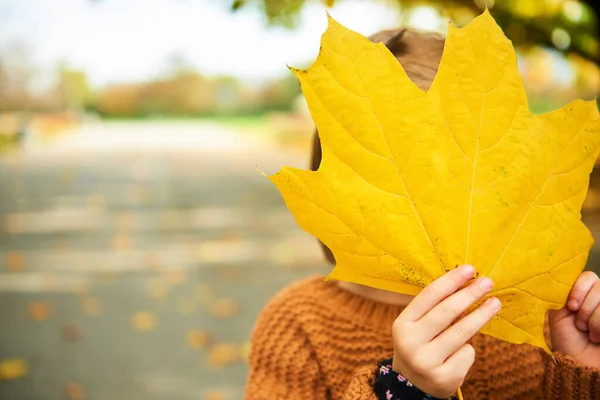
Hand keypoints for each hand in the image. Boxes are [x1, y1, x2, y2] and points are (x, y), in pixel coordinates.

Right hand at [392, 265, 499, 397]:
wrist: (412, 384)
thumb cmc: (420, 344)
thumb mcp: (416, 325)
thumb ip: (434, 307)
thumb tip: (466, 281)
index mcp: (403, 324)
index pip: (429, 296)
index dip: (451, 280)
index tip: (470, 269)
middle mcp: (411, 342)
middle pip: (446, 312)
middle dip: (470, 294)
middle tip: (488, 282)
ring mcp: (427, 361)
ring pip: (462, 332)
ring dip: (482, 315)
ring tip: (494, 303)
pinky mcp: (444, 377)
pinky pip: (466, 353)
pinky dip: (468, 349)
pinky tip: (460, 352)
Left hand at [548, 271, 599, 367]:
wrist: (578, 363)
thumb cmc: (567, 339)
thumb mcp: (558, 313)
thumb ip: (562, 294)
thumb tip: (562, 279)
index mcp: (585, 293)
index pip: (588, 277)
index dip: (579, 289)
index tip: (570, 306)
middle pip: (599, 287)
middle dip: (585, 309)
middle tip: (579, 325)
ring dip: (593, 320)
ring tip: (589, 333)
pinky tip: (598, 337)